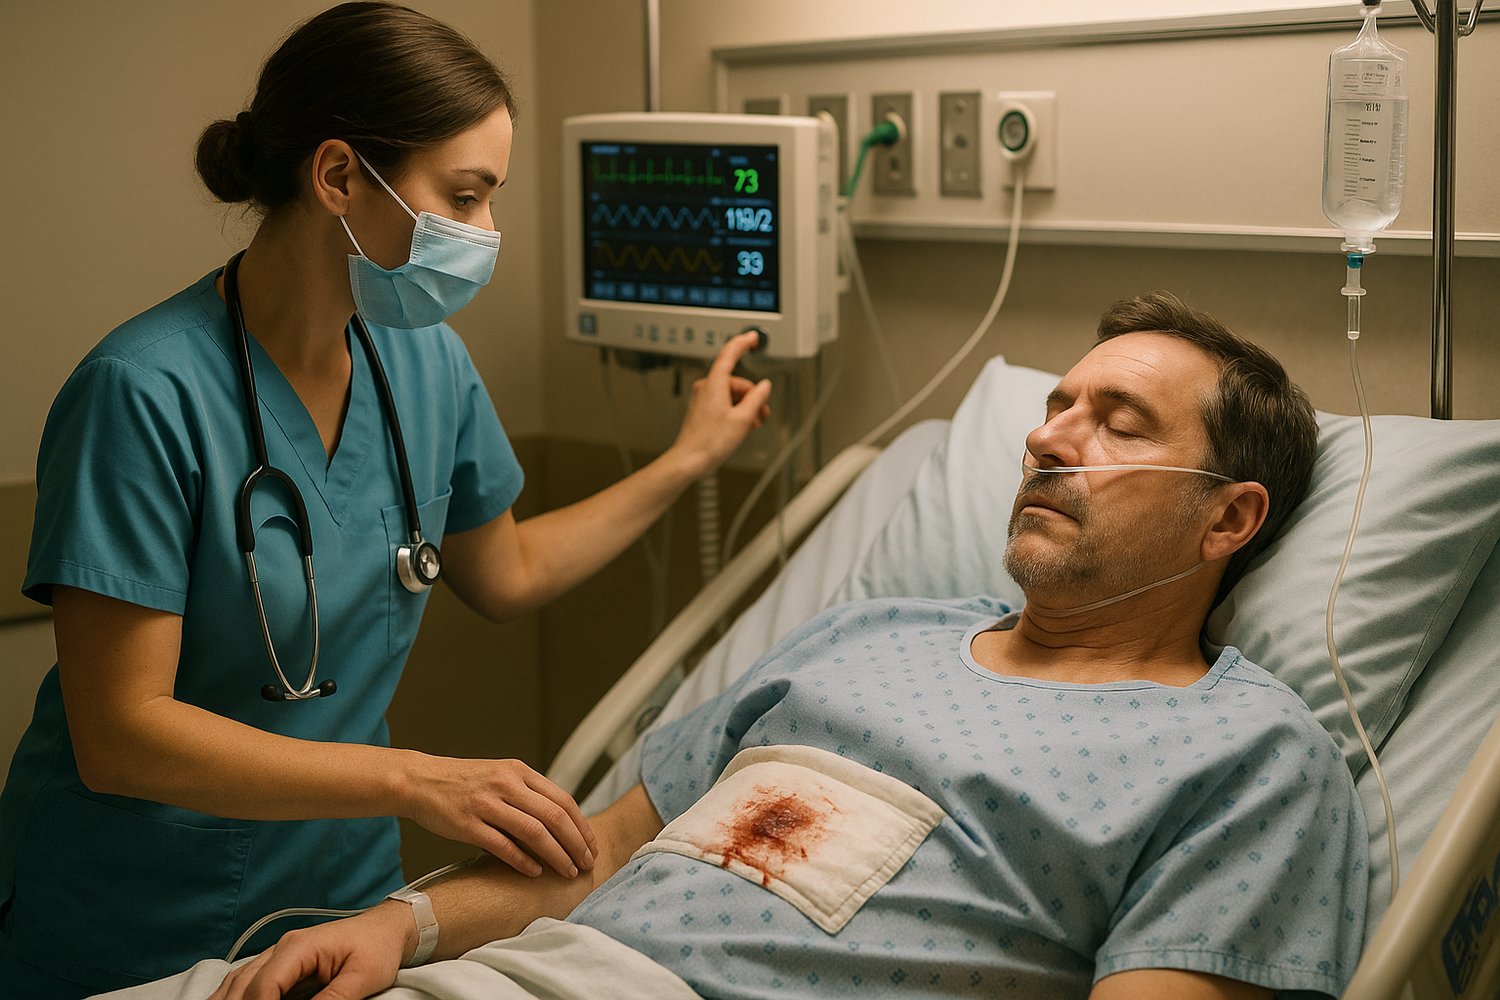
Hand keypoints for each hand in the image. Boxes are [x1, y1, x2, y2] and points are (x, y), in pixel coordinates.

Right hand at [208, 902, 409, 999]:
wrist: (386, 929)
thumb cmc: (377, 949)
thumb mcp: (363, 978)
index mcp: (300, 947)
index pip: (265, 984)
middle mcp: (281, 948)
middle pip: (243, 984)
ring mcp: (278, 955)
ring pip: (238, 981)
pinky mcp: (280, 965)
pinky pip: (247, 981)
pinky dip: (233, 996)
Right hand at [405, 756, 597, 877]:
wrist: (420, 781)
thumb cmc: (464, 782)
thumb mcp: (501, 775)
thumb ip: (528, 793)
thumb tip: (559, 822)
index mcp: (519, 771)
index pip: (562, 800)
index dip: (582, 826)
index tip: (592, 846)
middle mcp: (506, 784)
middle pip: (554, 816)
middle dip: (576, 844)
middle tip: (587, 864)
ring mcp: (487, 804)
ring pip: (534, 832)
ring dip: (556, 855)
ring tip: (568, 872)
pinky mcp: (467, 824)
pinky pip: (503, 846)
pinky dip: (523, 861)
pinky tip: (535, 873)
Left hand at [670, 331, 773, 476]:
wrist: (690, 460)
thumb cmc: (711, 442)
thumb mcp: (743, 419)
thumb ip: (757, 398)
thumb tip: (765, 386)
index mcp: (715, 384)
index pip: (729, 354)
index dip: (743, 343)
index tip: (753, 337)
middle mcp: (706, 387)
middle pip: (737, 382)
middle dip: (752, 396)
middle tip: (761, 415)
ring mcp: (702, 398)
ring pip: (731, 394)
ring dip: (745, 407)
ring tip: (752, 425)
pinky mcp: (702, 409)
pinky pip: (723, 403)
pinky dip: (735, 411)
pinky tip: (741, 426)